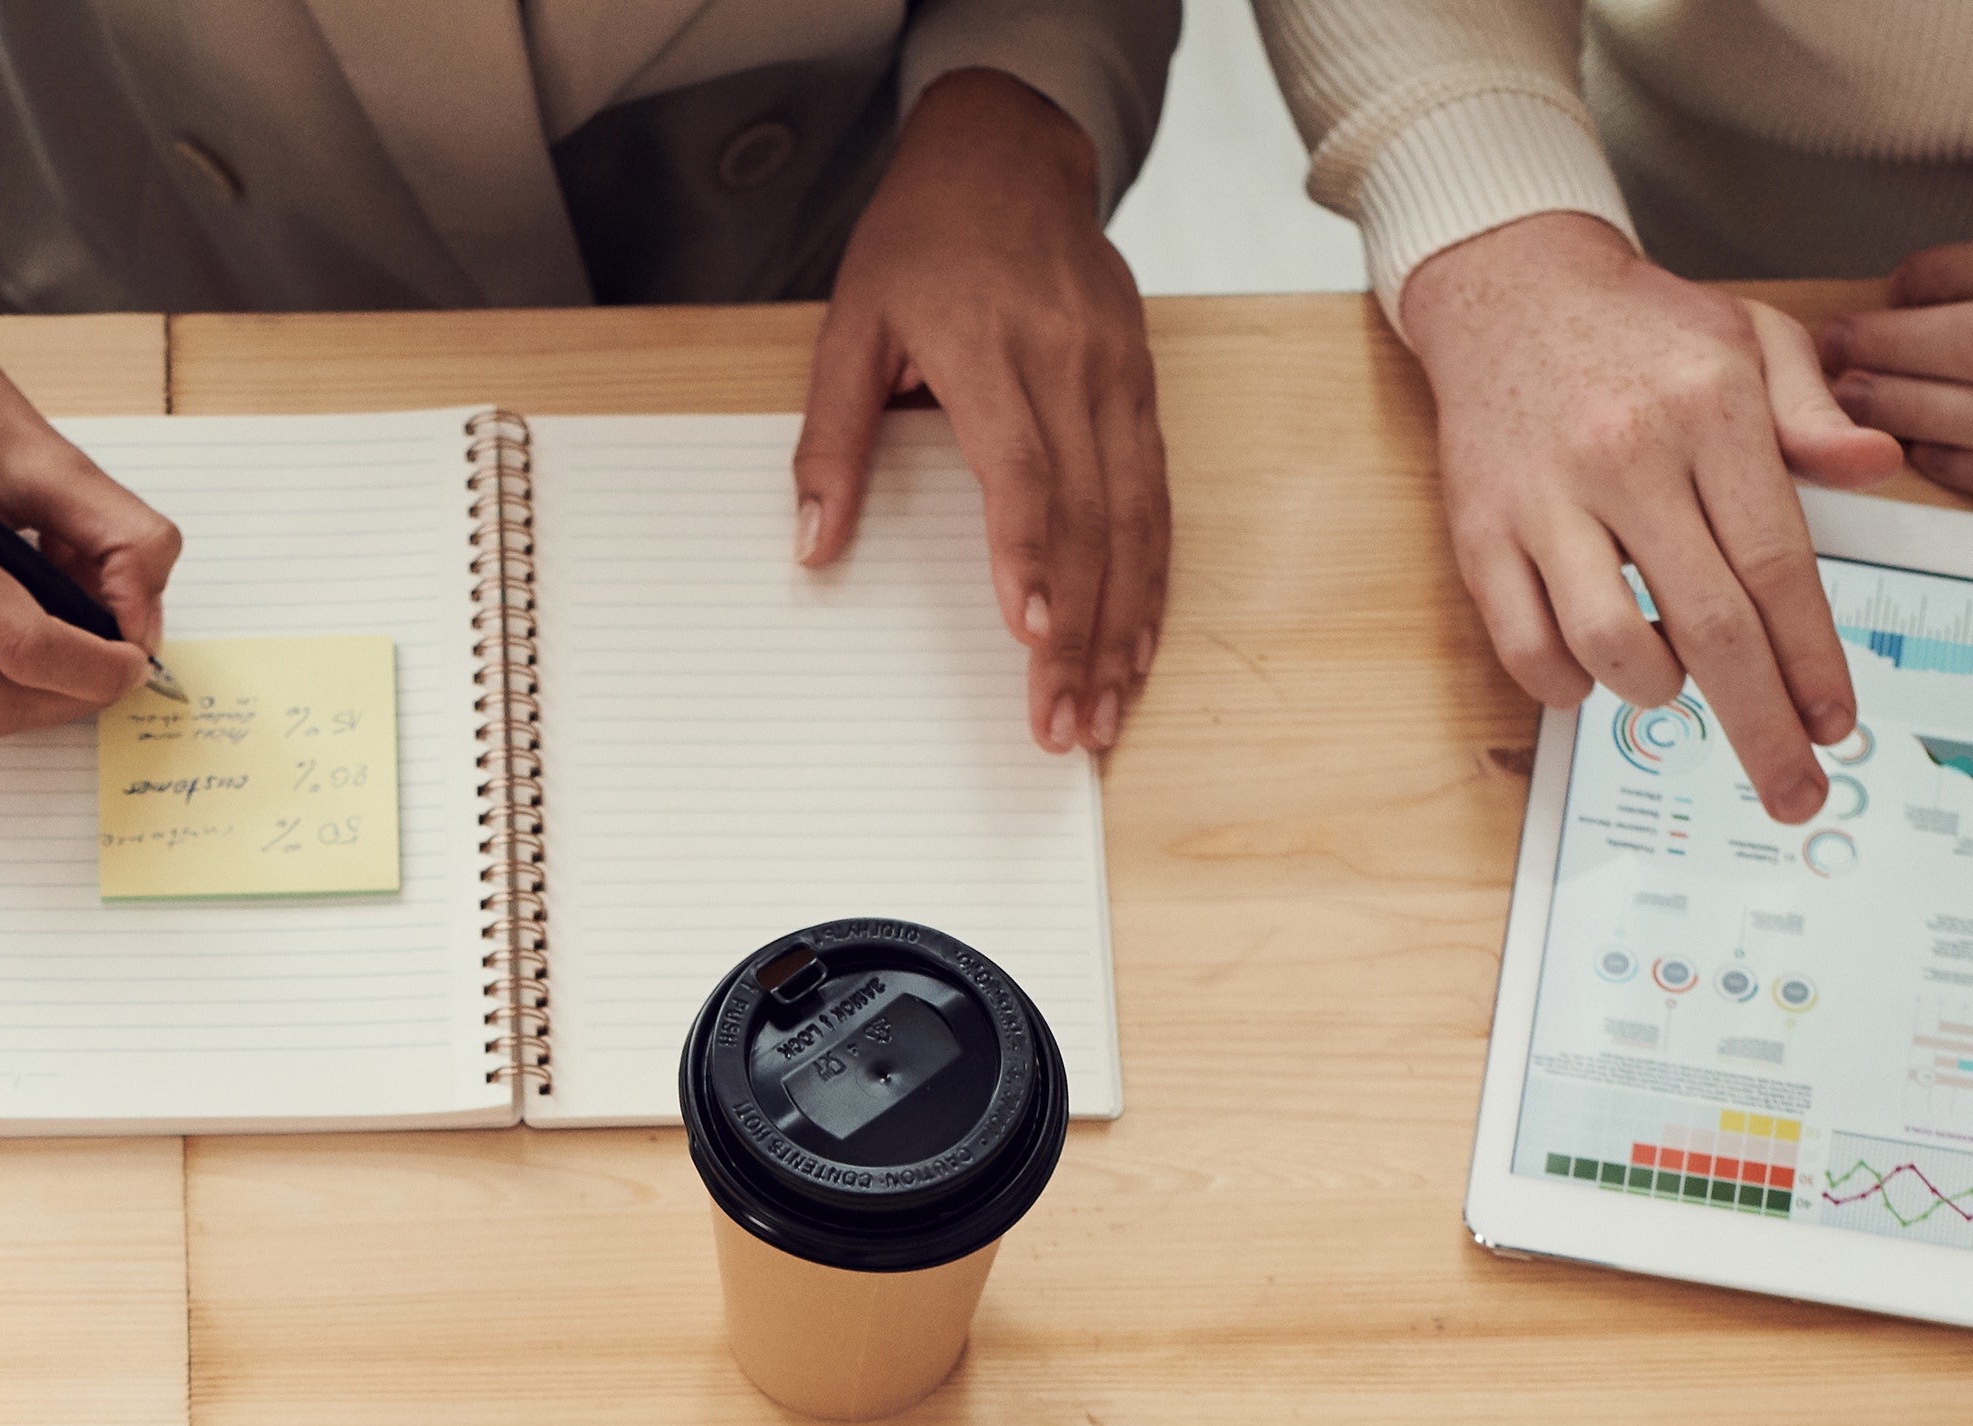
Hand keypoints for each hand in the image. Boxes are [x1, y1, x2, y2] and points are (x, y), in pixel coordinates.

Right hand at [0, 246, 179, 734]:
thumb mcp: (46, 451)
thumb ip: (118, 535)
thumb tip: (143, 628)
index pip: (20, 645)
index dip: (94, 667)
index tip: (138, 660)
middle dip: (70, 690)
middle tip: (117, 658)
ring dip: (34, 677)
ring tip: (60, 606)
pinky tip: (8, 603)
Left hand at [799, 68, 1162, 756]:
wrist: (1006, 155)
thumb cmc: (921, 241)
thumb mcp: (849, 325)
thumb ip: (833, 439)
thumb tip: (813, 545)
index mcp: (992, 350)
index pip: (1025, 471)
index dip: (1031, 557)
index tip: (1033, 635)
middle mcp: (1072, 365)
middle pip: (1091, 517)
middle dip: (1082, 633)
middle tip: (1066, 723)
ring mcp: (1118, 376)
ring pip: (1139, 518)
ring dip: (1127, 623)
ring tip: (1107, 709)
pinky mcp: (1144, 385)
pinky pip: (1159, 495)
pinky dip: (1154, 577)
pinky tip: (1141, 642)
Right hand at [1392, 209, 1896, 824]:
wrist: (1506, 286)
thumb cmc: (1637, 327)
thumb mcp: (1750, 338)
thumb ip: (1814, 412)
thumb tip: (1876, 469)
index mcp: (1710, 409)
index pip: (1778, 563)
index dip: (1812, 659)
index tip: (1836, 723)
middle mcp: (1629, 456)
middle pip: (1711, 626)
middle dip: (1761, 724)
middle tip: (1792, 789)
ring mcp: (1547, 499)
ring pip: (1614, 646)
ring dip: (1658, 692)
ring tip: (1675, 684)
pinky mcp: (1481, 532)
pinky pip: (1525, 648)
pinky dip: (1568, 684)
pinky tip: (1594, 671)